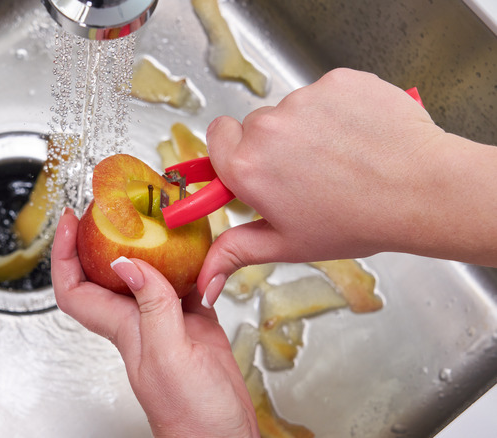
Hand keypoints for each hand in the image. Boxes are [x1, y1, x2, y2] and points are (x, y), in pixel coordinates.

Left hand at [52, 208, 258, 437]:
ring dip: (151, 244)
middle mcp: (140, 321)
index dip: (63, 254)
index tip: (68, 220)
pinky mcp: (195, 324)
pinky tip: (201, 250)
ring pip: (150, 272)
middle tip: (115, 205)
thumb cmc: (191, 414)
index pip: (75, 287)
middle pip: (109, 271)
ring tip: (157, 215)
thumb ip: (152, 306)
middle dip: (105, 236)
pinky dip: (193, 264)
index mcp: (124, 328)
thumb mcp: (170, 354)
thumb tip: (127, 263)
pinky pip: (188, 283)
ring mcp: (168, 321)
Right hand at [198, 68, 446, 305]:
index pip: (216, 137)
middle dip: (274, 145)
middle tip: (307, 173)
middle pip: (256, 125)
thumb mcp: (288, 244)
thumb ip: (236, 253)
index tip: (254, 164)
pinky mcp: (338, 81)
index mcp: (247, 167)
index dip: (233, 150)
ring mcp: (304, 100)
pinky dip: (339, 110)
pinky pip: (326, 93)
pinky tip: (359, 137)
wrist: (422, 191)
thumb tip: (205, 281)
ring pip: (293, 110)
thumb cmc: (356, 222)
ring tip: (342, 158)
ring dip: (309, 128)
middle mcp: (268, 127)